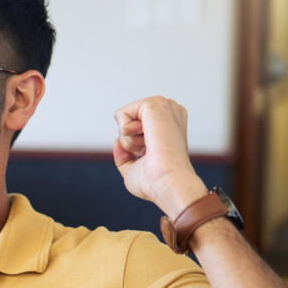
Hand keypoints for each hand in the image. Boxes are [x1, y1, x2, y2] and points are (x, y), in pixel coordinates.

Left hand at [112, 96, 205, 217]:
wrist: (169, 184)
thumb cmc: (157, 183)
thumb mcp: (134, 170)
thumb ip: (124, 156)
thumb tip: (117, 142)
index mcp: (170, 125)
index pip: (135, 128)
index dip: (134, 147)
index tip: (151, 157)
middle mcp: (169, 113)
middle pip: (127, 122)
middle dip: (130, 142)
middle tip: (149, 153)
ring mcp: (164, 106)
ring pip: (123, 118)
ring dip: (128, 140)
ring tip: (149, 148)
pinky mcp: (155, 103)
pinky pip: (121, 114)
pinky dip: (126, 133)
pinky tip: (146, 140)